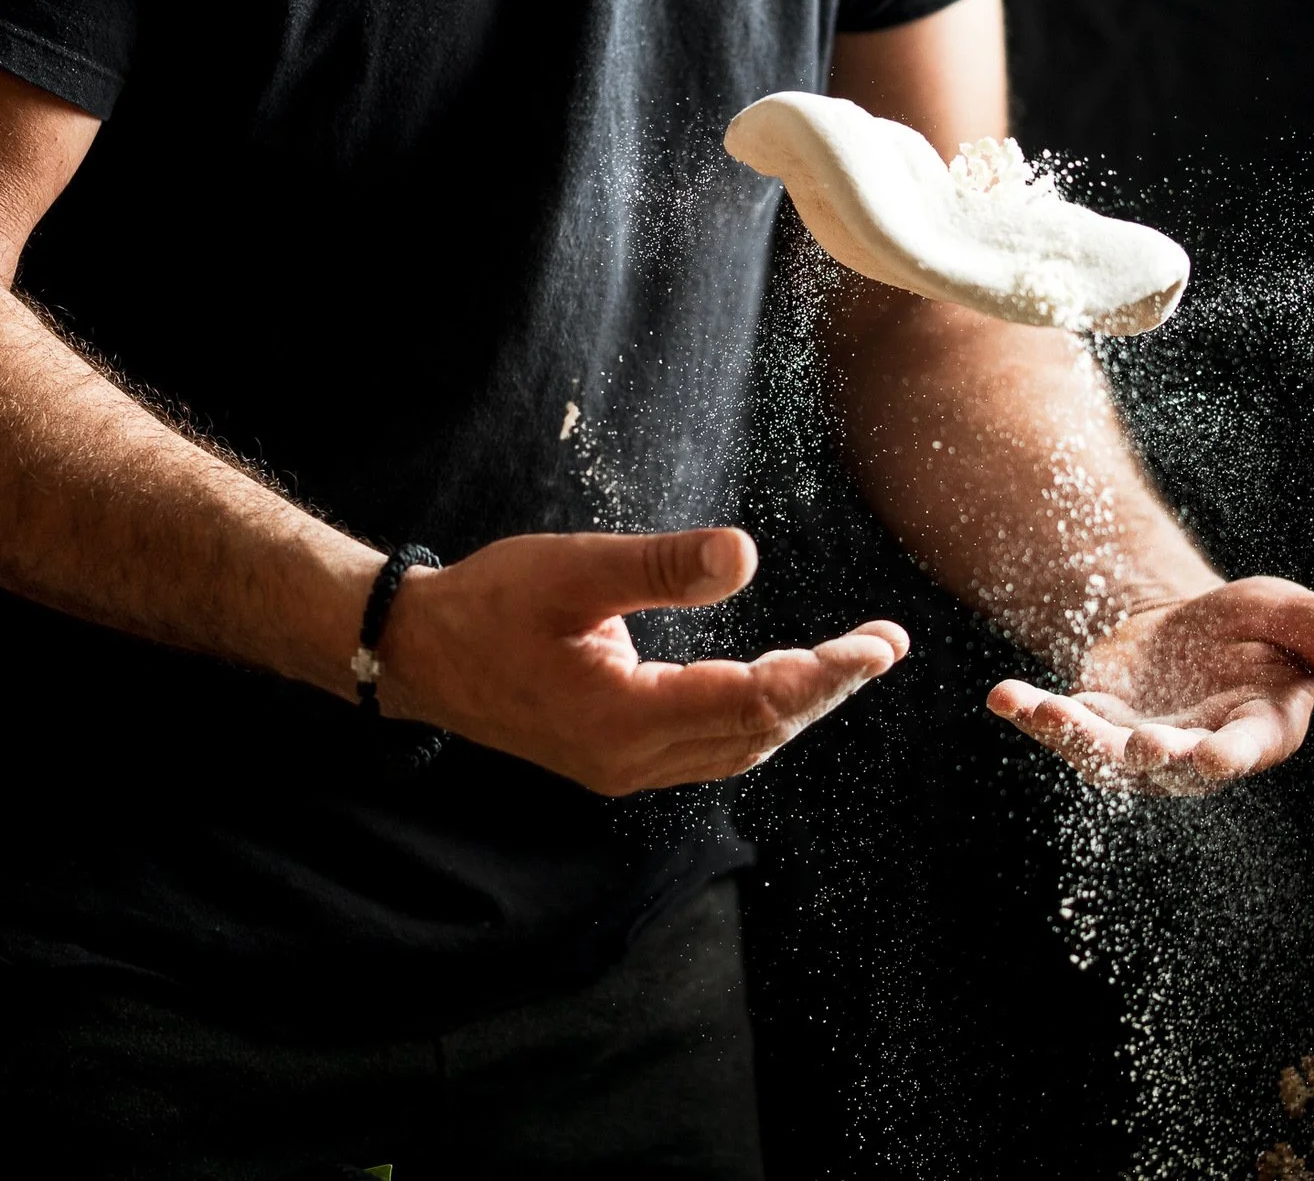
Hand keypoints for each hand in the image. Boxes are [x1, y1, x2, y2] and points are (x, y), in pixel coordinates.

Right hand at [375, 529, 906, 794]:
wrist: (418, 654)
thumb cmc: (489, 604)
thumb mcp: (575, 568)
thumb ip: (662, 566)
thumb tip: (747, 554)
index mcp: (621, 720)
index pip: (752, 705)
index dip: (822, 676)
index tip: (876, 646)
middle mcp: (630, 761)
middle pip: (758, 734)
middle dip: (828, 688)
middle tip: (887, 645)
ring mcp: (625, 768)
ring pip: (739, 746)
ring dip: (800, 705)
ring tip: (856, 660)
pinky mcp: (620, 758)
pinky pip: (712, 745)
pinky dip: (759, 714)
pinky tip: (785, 680)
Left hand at [987, 576, 1313, 794]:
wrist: (1192, 628)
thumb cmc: (1257, 630)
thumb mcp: (1298, 618)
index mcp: (1255, 730)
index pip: (1242, 750)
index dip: (1225, 754)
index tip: (1208, 753)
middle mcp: (1194, 750)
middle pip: (1168, 763)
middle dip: (1148, 756)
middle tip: (1138, 746)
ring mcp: (1138, 744)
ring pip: (1102, 754)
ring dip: (1072, 737)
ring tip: (1043, 709)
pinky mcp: (1093, 725)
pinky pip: (1059, 726)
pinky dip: (1030, 713)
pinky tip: (1002, 695)